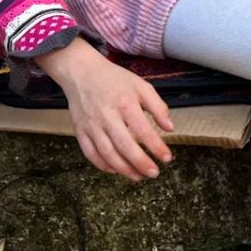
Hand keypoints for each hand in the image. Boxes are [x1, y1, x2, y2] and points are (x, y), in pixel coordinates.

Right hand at [37, 38, 174, 180]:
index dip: (156, 147)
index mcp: (125, 104)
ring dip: (123, 169)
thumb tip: (170, 128)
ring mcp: (91, 125)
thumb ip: (158, 106)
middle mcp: (107, 117)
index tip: (167, 158)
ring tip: (138, 177)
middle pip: (124, 146)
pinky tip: (116, 170)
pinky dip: (102, 165)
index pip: (143, 130)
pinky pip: (90, 153)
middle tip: (154, 173)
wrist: (82, 72)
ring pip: (107, 154)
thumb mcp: (142, 86)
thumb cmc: (115, 80)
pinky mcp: (80, 131)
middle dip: (140, 163)